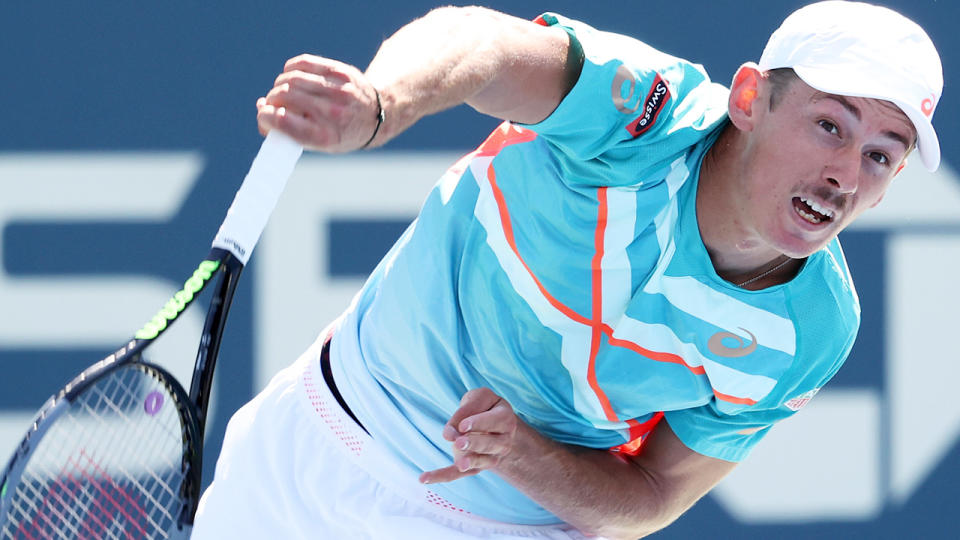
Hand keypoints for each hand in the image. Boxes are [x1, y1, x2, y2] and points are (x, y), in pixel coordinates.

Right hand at [256, 54, 381, 151]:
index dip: (265, 116)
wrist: (377, 117)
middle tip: (272, 105)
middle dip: (271, 100)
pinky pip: (303, 63)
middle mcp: (333, 112)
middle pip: (284, 96)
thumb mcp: (318, 143)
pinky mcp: (340, 71)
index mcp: (325, 136)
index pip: (282, 121)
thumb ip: (288, 130)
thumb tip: (260, 107)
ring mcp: (338, 90)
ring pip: (292, 78)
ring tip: (282, 92)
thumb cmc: (340, 133)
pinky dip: (291, 69)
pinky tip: (291, 76)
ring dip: (279, 85)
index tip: (264, 115)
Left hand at [419, 388, 520, 483]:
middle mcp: (502, 441)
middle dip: (474, 443)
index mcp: (506, 419)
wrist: (498, 429)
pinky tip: (424, 478)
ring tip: (460, 464)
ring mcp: (490, 457)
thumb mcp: (480, 398)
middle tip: (460, 443)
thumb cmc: (485, 408)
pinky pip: (458, 474)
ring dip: (470, 462)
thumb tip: (450, 433)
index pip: (494, 421)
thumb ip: (467, 409)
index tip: (463, 425)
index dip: (478, 423)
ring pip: (480, 462)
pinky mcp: (474, 467)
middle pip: (490, 444)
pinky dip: (442, 476)